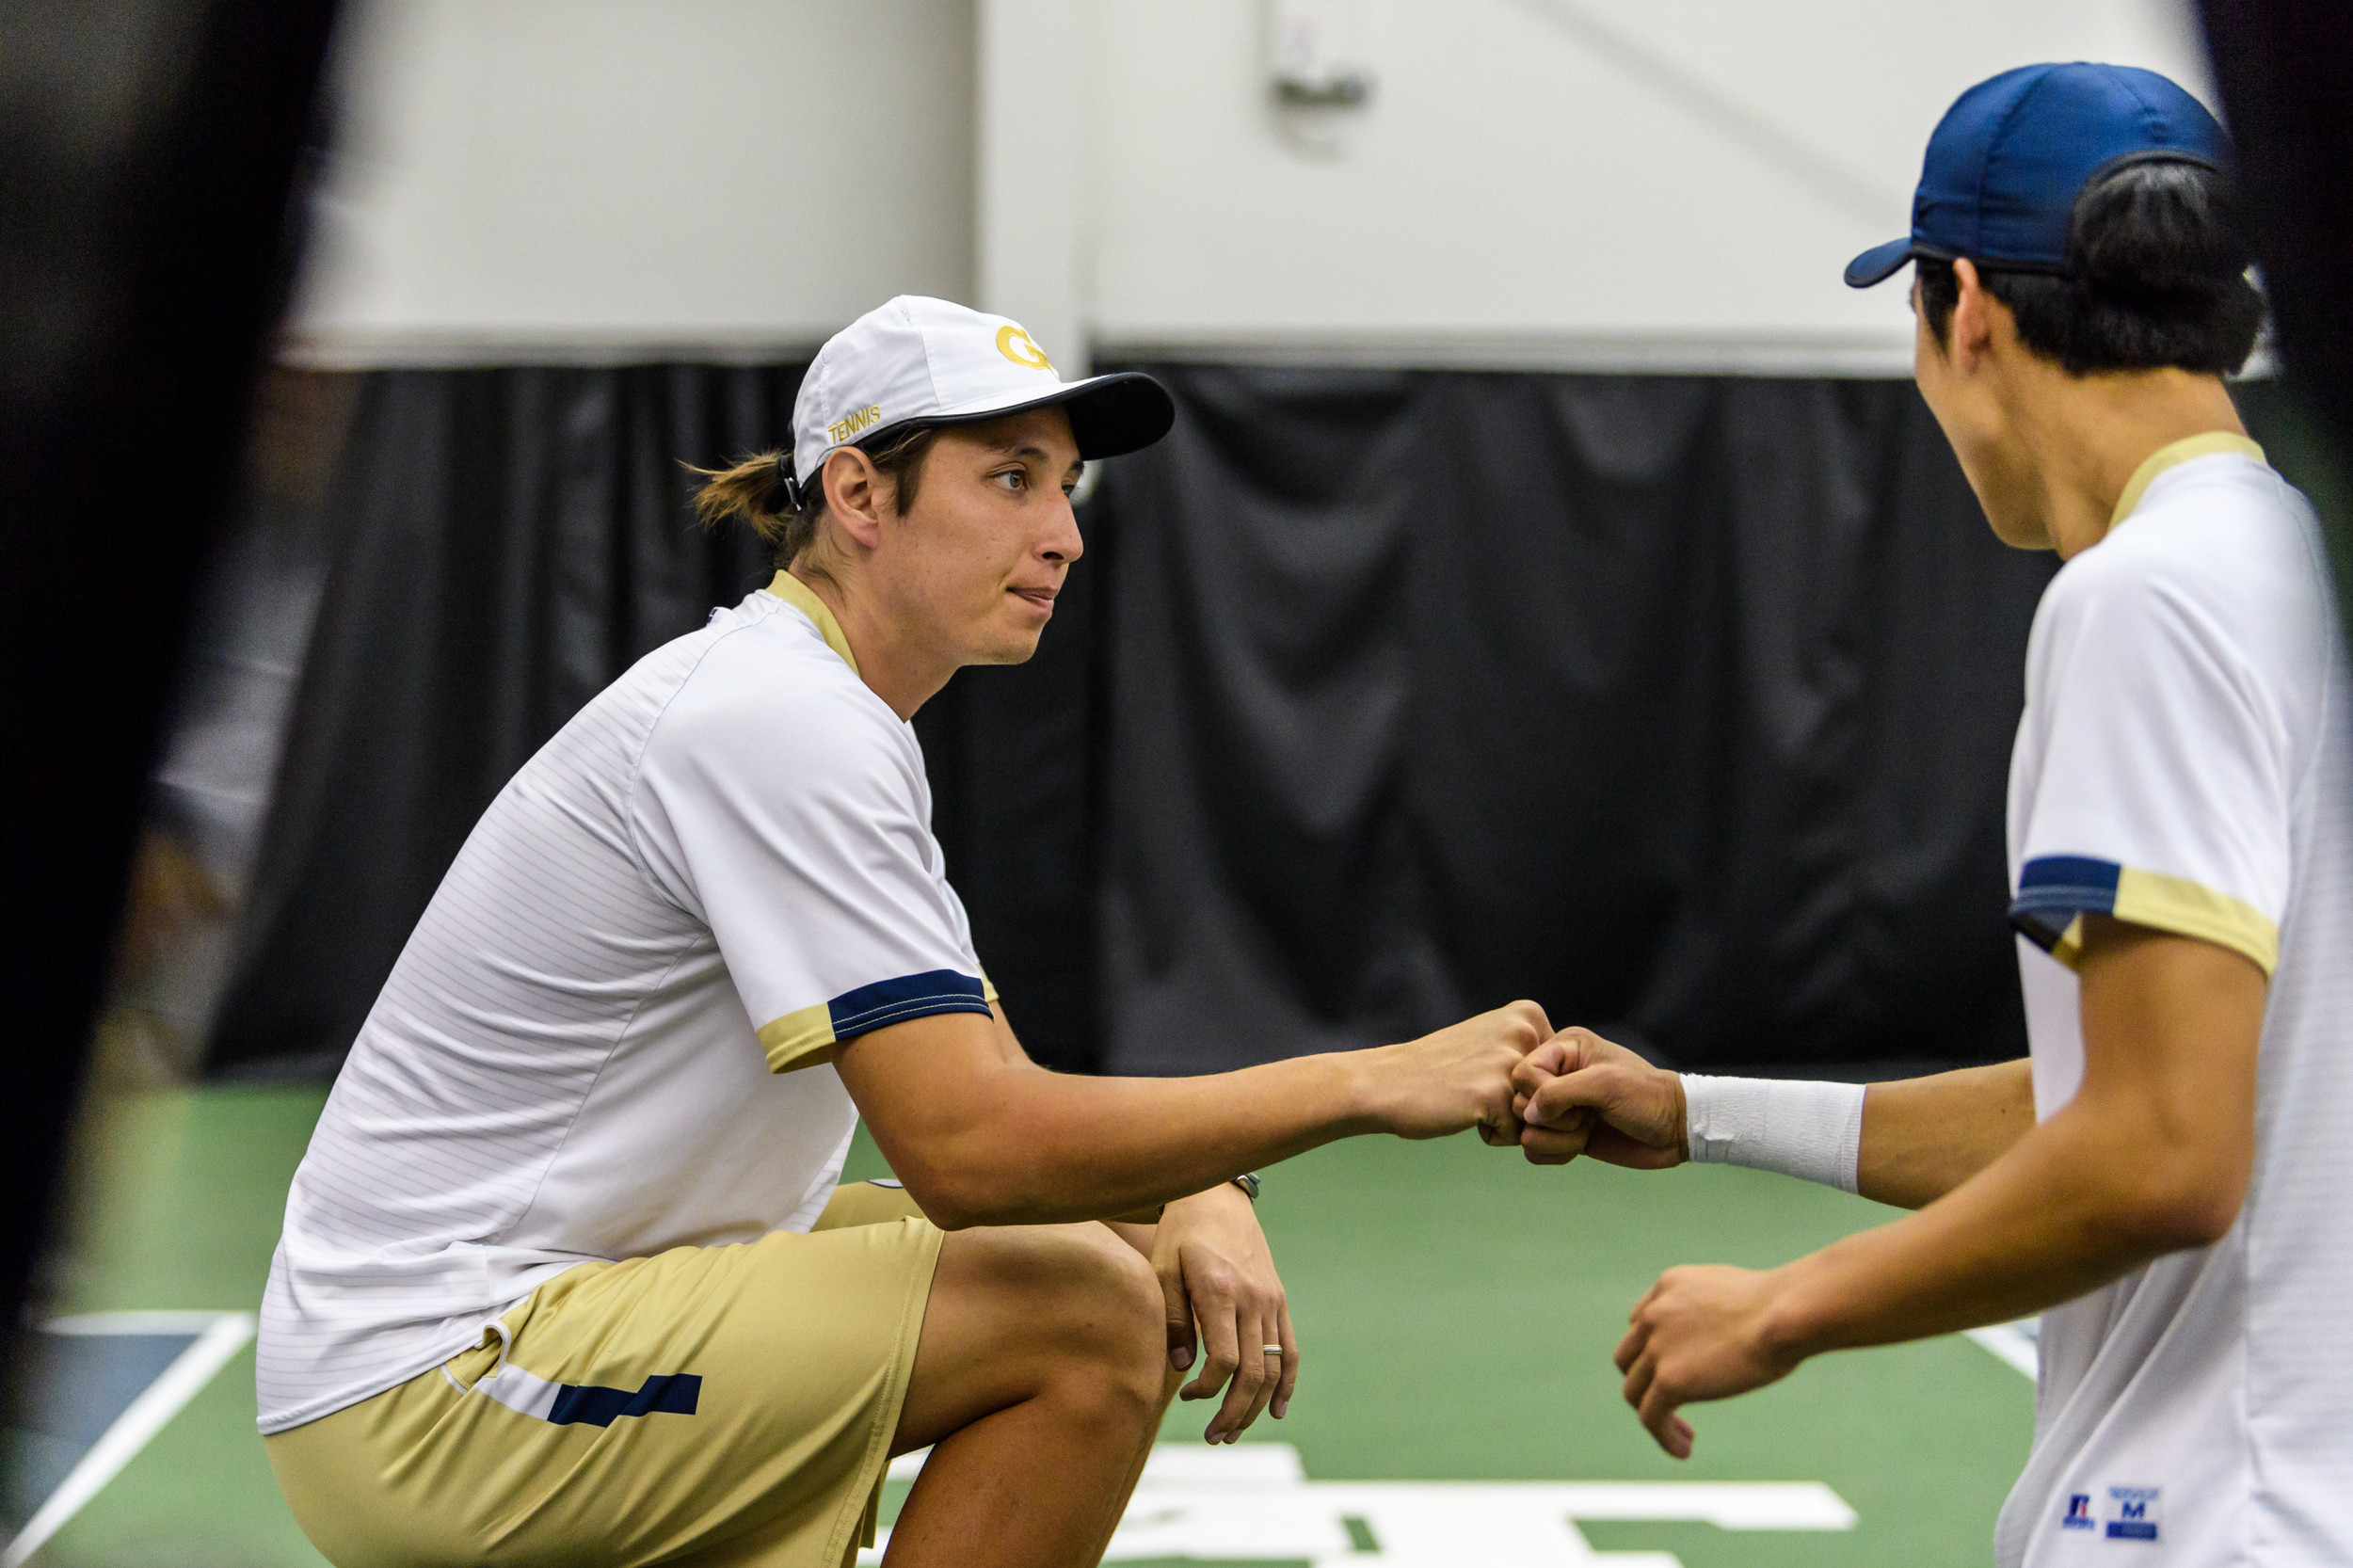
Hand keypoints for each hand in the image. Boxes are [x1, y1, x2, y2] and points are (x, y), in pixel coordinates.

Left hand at [1153, 1183, 1297, 1443]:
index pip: (1224, 1360)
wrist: (1216, 1197)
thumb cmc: (1181, 1234)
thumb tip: (1180, 1368)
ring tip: (1233, 1432)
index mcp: (1221, 1292)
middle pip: (1253, 1373)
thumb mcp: (1162, 1269)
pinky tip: (1278, 1410)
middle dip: (1234, 1413)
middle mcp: (1252, 1300)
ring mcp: (1271, 1301)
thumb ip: (1172, 1319)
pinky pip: (1291, 1350)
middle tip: (1214, 1436)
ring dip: (1257, 1407)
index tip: (1187, 1394)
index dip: (1207, 1389)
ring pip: (1274, 1368)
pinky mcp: (1279, 1300)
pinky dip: (1287, 1384)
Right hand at [1363, 1000, 1549, 1144]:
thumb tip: (1579, 1094)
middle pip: (1558, 1096)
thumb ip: (1532, 1054)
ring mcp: (1510, 1062)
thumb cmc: (1439, 1071)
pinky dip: (1494, 1135)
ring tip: (1473, 1102)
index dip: (1530, 1087)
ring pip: (1541, 1117)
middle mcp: (1524, 1031)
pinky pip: (1519, 1135)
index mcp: (1528, 1014)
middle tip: (1479, 1090)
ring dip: (1510, 1122)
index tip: (1490, 1074)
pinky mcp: (1494, 1095)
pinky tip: (1465, 1114)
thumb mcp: (1492, 1041)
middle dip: (1524, 1107)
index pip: (1564, 1072)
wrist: (1386, 1083)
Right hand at [1512, 1027, 1686, 1168]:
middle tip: (1583, 1117)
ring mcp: (1559, 1107)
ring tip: (1585, 1132)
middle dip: (1550, 1120)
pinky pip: (1534, 1149)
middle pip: (1517, 1102)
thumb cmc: (1646, 1097)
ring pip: (1524, 1130)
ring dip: (1556, 1140)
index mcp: (1564, 1049)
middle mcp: (1556, 1075)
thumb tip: (1526, 1114)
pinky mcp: (1562, 1134)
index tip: (1573, 1103)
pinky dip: (1556, 1153)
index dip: (1539, 1094)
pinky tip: (1582, 1146)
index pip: (1521, 1072)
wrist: (1674, 1129)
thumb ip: (1558, 1093)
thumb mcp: (1604, 1085)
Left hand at [1614, 1264, 1802, 1457]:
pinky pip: (1651, 1417)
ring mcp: (1657, 1347)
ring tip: (1685, 1437)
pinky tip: (1683, 1451)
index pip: (1640, 1321)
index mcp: (1670, 1285)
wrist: (1787, 1313)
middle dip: (1646, 1383)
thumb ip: (1722, 1311)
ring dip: (1655, 1415)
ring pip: (1635, 1391)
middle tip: (1674, 1405)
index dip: (1652, 1351)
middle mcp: (1654, 1313)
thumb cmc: (1785, 1306)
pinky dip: (1663, 1436)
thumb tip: (1737, 1332)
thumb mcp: (1739, 1294)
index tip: (1676, 1370)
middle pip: (1629, 1358)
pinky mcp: (1669, 1380)